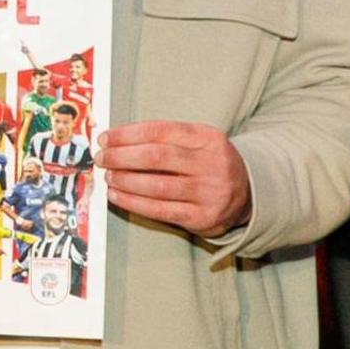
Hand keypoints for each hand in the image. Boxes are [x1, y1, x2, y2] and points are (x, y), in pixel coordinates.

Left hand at [101, 121, 249, 239]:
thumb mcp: (197, 142)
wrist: (247, 195)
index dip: (127, 134)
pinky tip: (116, 195)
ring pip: (157, 185)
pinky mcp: (203, 217)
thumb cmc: (208, 164)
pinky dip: (133, 202)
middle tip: (101, 158)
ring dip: (125, 180)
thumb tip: (114, 141)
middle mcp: (212, 164)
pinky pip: (160, 210)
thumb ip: (163, 138)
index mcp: (209, 138)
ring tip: (108, 176)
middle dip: (121, 157)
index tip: (105, 138)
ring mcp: (210, 192)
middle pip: (156, 157)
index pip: (159, 131)